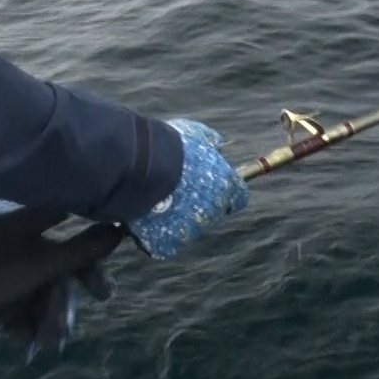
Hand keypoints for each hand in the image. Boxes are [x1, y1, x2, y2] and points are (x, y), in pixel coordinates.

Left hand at [0, 196, 113, 360]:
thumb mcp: (32, 236)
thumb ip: (75, 245)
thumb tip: (116, 231)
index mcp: (50, 250)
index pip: (82, 265)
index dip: (95, 278)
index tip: (105, 293)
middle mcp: (41, 274)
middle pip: (64, 296)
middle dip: (68, 311)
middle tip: (66, 325)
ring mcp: (25, 295)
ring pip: (47, 316)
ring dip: (52, 328)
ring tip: (52, 340)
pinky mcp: (7, 315)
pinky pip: (25, 330)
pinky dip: (29, 340)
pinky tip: (31, 349)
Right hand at [126, 118, 249, 259]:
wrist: (140, 166)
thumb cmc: (170, 147)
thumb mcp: (195, 133)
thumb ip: (210, 140)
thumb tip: (218, 143)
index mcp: (227, 186)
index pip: (238, 197)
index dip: (226, 191)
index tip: (213, 183)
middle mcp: (213, 211)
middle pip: (212, 213)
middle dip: (198, 203)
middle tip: (177, 189)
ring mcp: (191, 231)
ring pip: (188, 227)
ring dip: (177, 216)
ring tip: (155, 198)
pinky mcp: (168, 244)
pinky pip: (165, 240)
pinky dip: (157, 230)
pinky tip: (145, 214)